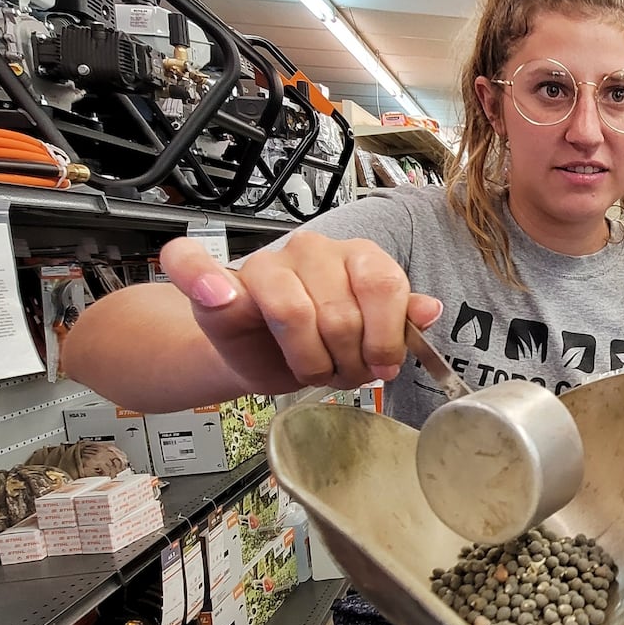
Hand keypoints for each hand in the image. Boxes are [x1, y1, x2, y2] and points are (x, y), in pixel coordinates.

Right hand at [160, 233, 442, 392]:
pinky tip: (222, 296)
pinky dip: (204, 280)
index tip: (382, 366)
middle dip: (346, 360)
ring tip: (310, 369)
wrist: (267, 358)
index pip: (383, 285)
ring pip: (291, 313)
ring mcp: (265, 264)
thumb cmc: (321, 343)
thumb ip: (401, 321)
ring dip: (306, 360)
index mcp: (358, 256)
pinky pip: (194, 265)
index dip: (386, 337)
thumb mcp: (370, 336)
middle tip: (341, 374)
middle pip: (340, 313)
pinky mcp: (216, 283)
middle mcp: (312, 250)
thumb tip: (429, 310)